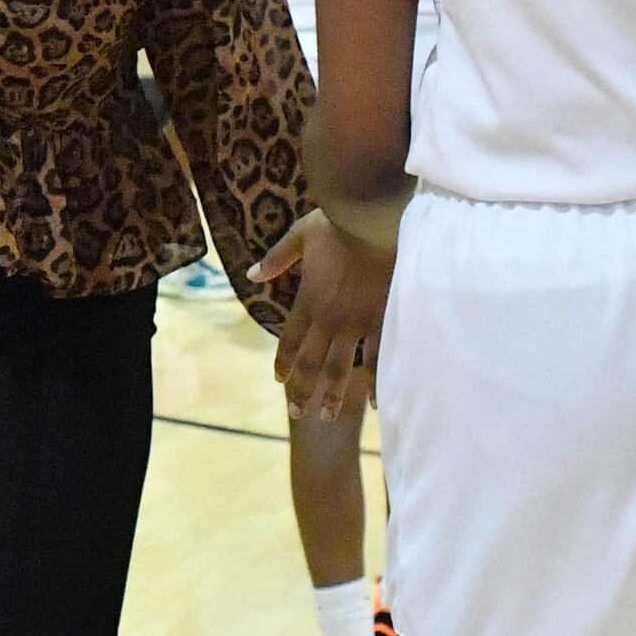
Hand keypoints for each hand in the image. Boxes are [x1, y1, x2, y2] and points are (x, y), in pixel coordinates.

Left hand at [261, 214, 391, 418]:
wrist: (376, 219)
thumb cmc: (339, 222)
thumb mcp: (301, 235)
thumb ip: (277, 258)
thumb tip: (251, 274)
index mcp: (308, 299)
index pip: (290, 340)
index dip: (284, 363)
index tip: (280, 381)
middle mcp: (329, 319)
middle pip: (311, 363)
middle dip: (302, 390)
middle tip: (296, 413)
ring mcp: (357, 324)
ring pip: (340, 368)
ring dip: (331, 395)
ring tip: (326, 416)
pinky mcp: (384, 320)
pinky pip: (378, 358)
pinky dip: (374, 382)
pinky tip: (372, 403)